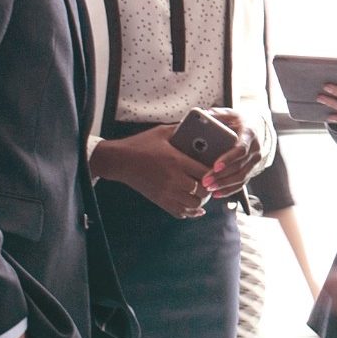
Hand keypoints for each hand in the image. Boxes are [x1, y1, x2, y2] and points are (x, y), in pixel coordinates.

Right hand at [93, 131, 214, 216]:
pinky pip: (180, 212)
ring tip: (202, 193)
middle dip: (208, 187)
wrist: (120, 160)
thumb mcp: (162, 132)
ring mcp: (166, 192)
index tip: (216, 170)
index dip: (213, 173)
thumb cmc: (141, 144)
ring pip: (193, 204)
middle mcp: (173, 179)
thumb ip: (181, 129)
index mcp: (176, 161)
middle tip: (209, 182)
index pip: (205, 172)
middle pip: (201, 191)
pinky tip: (195, 208)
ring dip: (200, 200)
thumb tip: (198, 124)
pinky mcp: (159, 200)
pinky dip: (190, 212)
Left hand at [181, 109, 256, 199]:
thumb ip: (217, 114)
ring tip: (209, 188)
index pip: (241, 149)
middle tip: (205, 181)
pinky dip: (229, 190)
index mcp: (250, 134)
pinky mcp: (251, 170)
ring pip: (241, 177)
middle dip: (222, 176)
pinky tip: (217, 194)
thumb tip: (203, 114)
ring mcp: (254, 162)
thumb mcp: (230, 113)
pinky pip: (242, 183)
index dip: (228, 159)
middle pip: (239, 167)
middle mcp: (255, 150)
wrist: (256, 127)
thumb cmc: (240, 121)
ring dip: (224, 185)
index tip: (215, 166)